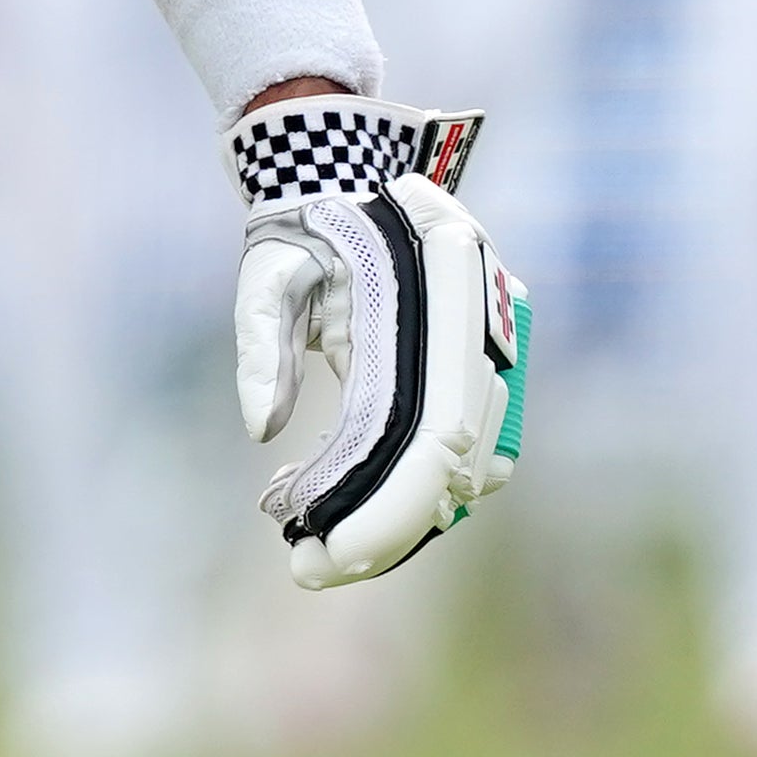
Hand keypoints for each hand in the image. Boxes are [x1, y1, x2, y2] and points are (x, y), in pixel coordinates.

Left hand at [226, 92, 526, 587]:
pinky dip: (408, 494)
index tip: (323, 555)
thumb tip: (260, 429)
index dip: (388, 506)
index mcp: (441, 290)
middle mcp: (486, 324)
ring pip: (465, 472)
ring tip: (313, 550)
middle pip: (453, 465)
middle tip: (306, 573)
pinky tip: (340, 511)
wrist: (349, 183)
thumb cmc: (303, 228)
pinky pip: (462, 457)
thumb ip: (261, 336)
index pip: (432, 430)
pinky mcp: (484, 377)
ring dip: (395, 521)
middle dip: (384, 533)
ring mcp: (496, 352)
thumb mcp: (268, 270)